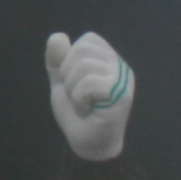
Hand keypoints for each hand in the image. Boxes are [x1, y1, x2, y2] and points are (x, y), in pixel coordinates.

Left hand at [44, 31, 134, 162]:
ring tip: (84, 104)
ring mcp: (123, 79)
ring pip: (84, 66)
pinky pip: (89, 83)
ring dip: (74, 90)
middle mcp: (119, 65)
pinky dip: (80, 99)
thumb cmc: (77, 113)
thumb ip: (57, 60)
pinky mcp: (122, 94)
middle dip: (69, 76)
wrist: (86, 143)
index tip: (76, 83)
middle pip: (82, 50)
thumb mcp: (62, 82)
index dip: (70, 61)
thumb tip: (57, 36)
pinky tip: (89, 110)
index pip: (85, 41)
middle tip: (79, 96)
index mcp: (108, 59)